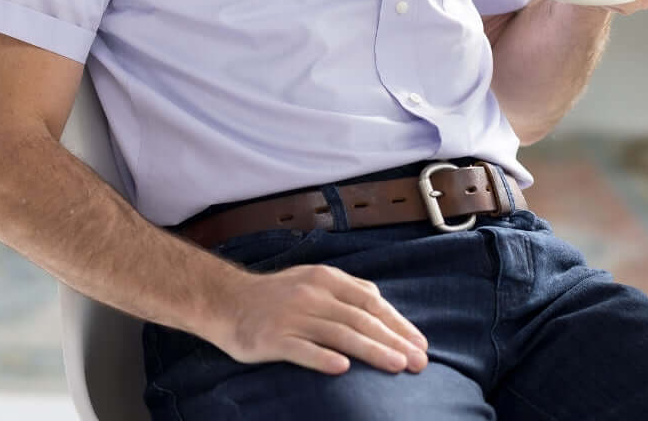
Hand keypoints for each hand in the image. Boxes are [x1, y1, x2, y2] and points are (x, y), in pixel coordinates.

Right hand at [210, 262, 428, 375]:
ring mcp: (292, 316)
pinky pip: (302, 350)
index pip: (370, 301)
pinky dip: (323, 358)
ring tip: (397, 366)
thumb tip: (379, 300)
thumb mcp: (312, 281)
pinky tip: (343, 369)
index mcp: (325, 279)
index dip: (397, 323)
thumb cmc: (276, 295)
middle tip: (419, 361)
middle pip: (360, 318)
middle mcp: (312, 295)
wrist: (227, 302)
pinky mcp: (273, 339)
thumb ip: (345, 290)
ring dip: (372, 350)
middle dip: (394, 340)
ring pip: (339, 333)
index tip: (420, 343)